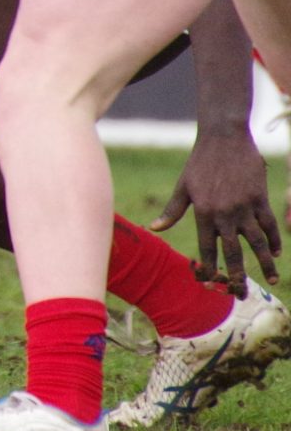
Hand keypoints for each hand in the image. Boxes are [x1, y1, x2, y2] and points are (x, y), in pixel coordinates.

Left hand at [154, 129, 280, 288]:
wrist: (223, 138)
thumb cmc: (199, 163)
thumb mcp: (183, 186)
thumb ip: (172, 211)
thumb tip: (154, 228)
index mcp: (202, 212)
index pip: (207, 247)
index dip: (209, 266)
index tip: (211, 282)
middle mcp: (224, 213)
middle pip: (233, 251)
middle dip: (238, 274)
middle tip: (242, 293)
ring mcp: (244, 206)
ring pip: (257, 242)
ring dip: (265, 262)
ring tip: (270, 280)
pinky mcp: (260, 198)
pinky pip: (269, 225)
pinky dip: (275, 240)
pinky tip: (277, 252)